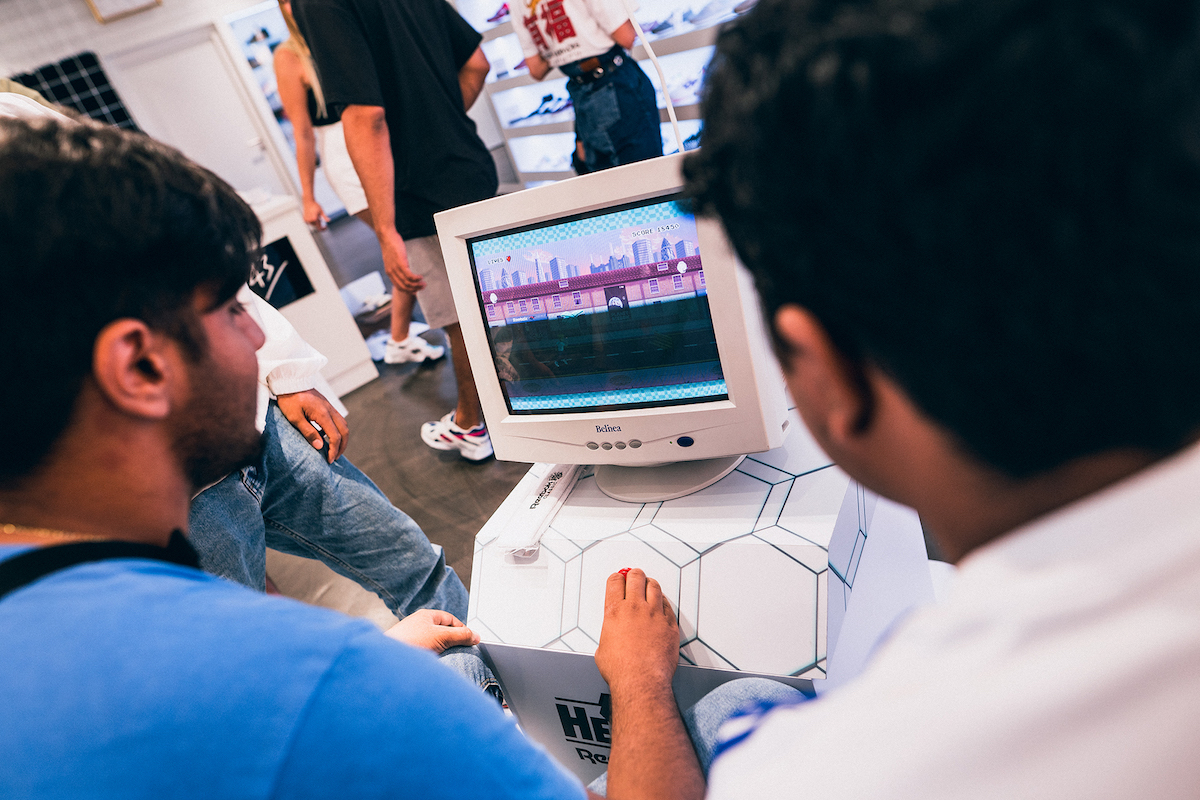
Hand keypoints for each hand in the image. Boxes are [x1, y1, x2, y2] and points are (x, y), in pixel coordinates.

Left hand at [275, 389, 349, 462]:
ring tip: (335, 448)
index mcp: (322, 414)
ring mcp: (330, 406)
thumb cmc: (289, 400)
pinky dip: (337, 430)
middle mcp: (330, 410)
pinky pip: (338, 419)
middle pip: (344, 430)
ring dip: (342, 438)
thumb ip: (308, 432)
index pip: (335, 436)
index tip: (329, 460)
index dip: (334, 450)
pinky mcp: (327, 405)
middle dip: (342, 446)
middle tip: (335, 457)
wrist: (290, 381)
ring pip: (343, 424)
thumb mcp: (294, 418)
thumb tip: (320, 447)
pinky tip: (328, 436)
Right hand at [302, 198, 328, 229]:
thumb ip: (325, 217)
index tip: (326, 227)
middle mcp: (310, 220)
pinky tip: (312, 215)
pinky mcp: (304, 219)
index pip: (319, 228)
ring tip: (315, 215)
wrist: (308, 201)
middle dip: (319, 222)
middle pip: (316, 225)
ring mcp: (306, 220)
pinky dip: (312, 220)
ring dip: (315, 221)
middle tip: (319, 216)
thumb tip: (329, 221)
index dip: (323, 229)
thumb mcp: (321, 211)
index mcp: (314, 219)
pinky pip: (310, 222)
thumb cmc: (316, 205)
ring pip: (313, 224)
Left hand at [379, 230, 425, 292]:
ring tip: (424, 283)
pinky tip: (421, 277)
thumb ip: (397, 266)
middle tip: (423, 287)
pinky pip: (409, 275)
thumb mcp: (392, 259)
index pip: (399, 287)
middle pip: (404, 287)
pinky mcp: (400, 263)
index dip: (408, 291)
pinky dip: (416, 278)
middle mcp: (391, 273)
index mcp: (389, 273)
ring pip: (407, 283)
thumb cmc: (391, 245)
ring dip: (417, 285)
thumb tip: (405, 268)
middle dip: (414, 289)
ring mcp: (395, 269)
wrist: (386, 236)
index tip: (416, 290)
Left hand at [385, 609, 480, 652]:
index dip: (462, 629)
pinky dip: (433, 659)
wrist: (387, 660)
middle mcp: (418, 625)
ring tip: (448, 660)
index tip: (471, 640)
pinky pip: (426, 654)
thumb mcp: (442, 637)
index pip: (450, 619)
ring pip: (434, 644)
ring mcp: (412, 639)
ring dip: (443, 652)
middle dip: (453, 642)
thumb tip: (475, 636)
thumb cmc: (409, 642)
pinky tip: (435, 665)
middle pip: (443, 632)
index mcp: (426, 616)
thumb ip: (461, 636)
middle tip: (462, 652)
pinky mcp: (408, 652)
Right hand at [595, 569, 680, 692]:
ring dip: (650, 584)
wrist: (641, 680)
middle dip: (634, 575)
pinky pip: (668, 604)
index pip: (615, 582)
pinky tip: (661, 603)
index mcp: (615, 612)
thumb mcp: (602, 649)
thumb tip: (611, 638)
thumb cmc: (621, 670)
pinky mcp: (669, 624)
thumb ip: (609, 635)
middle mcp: (635, 608)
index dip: (617, 578)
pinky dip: (663, 601)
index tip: (618, 579)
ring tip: (648, 585)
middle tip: (634, 576)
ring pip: (654, 586)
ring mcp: (654, 614)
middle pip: (636, 577)